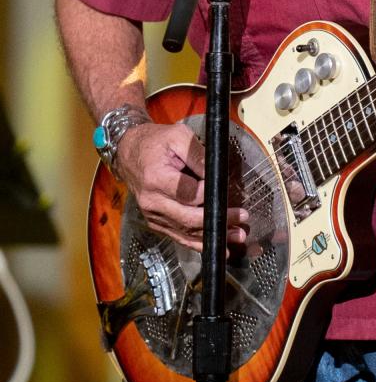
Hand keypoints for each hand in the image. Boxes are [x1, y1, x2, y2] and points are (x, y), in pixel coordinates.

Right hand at [115, 120, 248, 252]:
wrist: (129, 152)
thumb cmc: (155, 142)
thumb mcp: (178, 136)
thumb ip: (199, 155)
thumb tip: (216, 175)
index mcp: (156, 179)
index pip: (189, 194)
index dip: (209, 193)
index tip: (224, 187)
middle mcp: (152, 202)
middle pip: (188, 219)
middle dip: (218, 220)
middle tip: (240, 218)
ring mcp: (153, 215)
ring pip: (185, 232)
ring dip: (212, 236)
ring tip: (235, 236)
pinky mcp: (156, 222)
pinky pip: (178, 236)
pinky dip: (198, 242)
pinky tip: (216, 245)